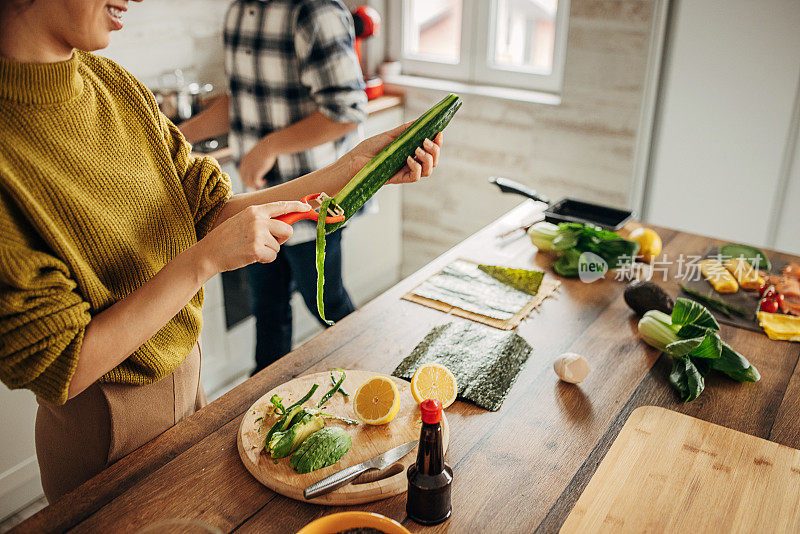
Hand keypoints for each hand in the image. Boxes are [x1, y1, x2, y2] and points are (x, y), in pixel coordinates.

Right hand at [195, 201, 310, 274]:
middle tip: (267, 242)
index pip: (281, 206)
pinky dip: (264, 260)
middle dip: (281, 238)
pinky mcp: (257, 249)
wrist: (208, 253)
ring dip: (268, 251)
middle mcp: (258, 220)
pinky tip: (250, 256)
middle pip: (287, 229)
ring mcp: (258, 234)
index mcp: (254, 210)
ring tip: (250, 248)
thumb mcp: (242, 221)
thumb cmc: (226, 238)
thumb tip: (283, 223)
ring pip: (278, 246)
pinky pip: (272, 257)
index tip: (306, 208)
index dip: (296, 207)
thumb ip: (261, 220)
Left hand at [239, 139, 277, 189]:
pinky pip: (255, 182)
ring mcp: (250, 169)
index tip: (253, 180)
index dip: (246, 178)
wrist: (269, 146)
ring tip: (261, 184)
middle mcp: (245, 165)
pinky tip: (264, 181)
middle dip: (249, 184)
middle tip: (257, 186)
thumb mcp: (259, 153)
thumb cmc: (267, 148)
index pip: (241, 172)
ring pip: (248, 182)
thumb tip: (261, 160)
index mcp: (244, 160)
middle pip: (243, 179)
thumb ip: (257, 157)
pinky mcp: (256, 172)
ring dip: (254, 185)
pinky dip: (259, 184)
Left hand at [344, 123, 442, 184]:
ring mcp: (406, 172)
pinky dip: (416, 167)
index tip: (438, 132)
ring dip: (428, 159)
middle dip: (435, 150)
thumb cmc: (370, 148)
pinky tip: (409, 158)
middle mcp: (411, 163)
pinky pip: (415, 177)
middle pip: (433, 161)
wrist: (355, 160)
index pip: (431, 150)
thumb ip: (406, 130)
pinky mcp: (399, 179)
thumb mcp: (391, 135)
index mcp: (411, 152)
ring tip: (418, 149)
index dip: (438, 142)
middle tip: (426, 141)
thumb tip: (420, 121)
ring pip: (428, 170)